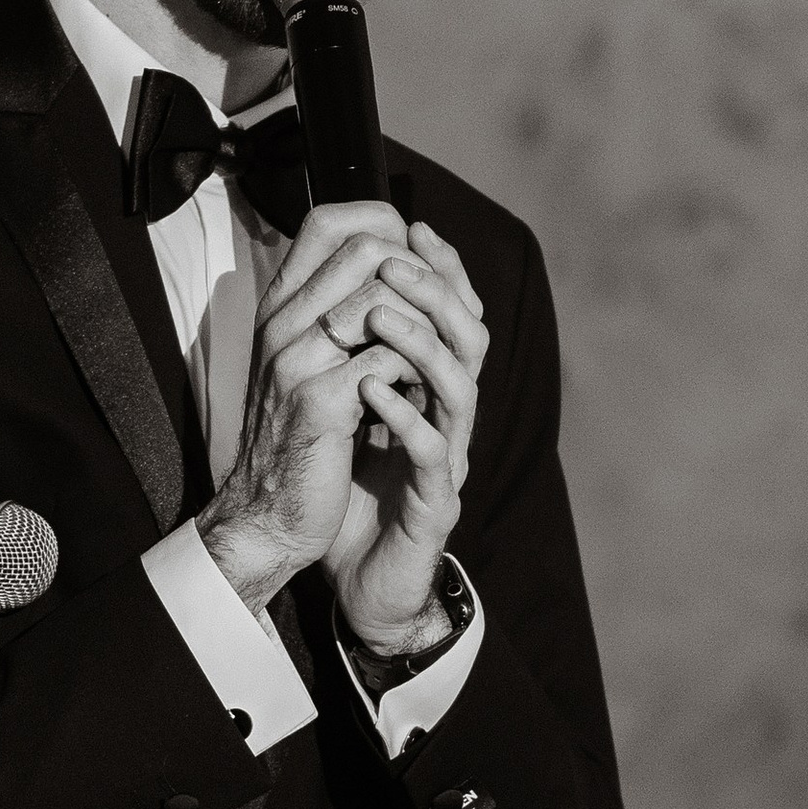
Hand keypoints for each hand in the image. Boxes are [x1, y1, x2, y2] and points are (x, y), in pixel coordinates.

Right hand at [196, 203, 422, 613]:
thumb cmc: (299, 440)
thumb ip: (339, 315)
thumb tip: (397, 266)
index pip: (329, 221)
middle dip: (422, 279)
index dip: (384, 226)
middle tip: (443, 318)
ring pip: (384, 300)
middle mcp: (281, 323)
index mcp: (279, 307)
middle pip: (368, 250)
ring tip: (435, 359)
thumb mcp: (310, 365)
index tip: (415, 262)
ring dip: (426, 328)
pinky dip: (416, 373)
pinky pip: (387, 360)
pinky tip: (421, 395)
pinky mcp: (318, 404)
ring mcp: (295, 360)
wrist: (266, 516)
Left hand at [323, 221, 487, 653]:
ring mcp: (447, 461)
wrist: (360, 583)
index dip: (441, 269)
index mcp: (432, 394)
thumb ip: (357, 359)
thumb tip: (338, 293)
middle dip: (437, 294)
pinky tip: (374, 391)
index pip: (452, 316)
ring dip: (421, 346)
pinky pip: (432, 453)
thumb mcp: (351, 416)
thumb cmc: (356, 498)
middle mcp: (450, 420)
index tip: (411, 224)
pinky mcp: (434, 505)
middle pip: (469, 340)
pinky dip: (406, 417)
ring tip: (378, 316)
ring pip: (459, 389)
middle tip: (396, 263)